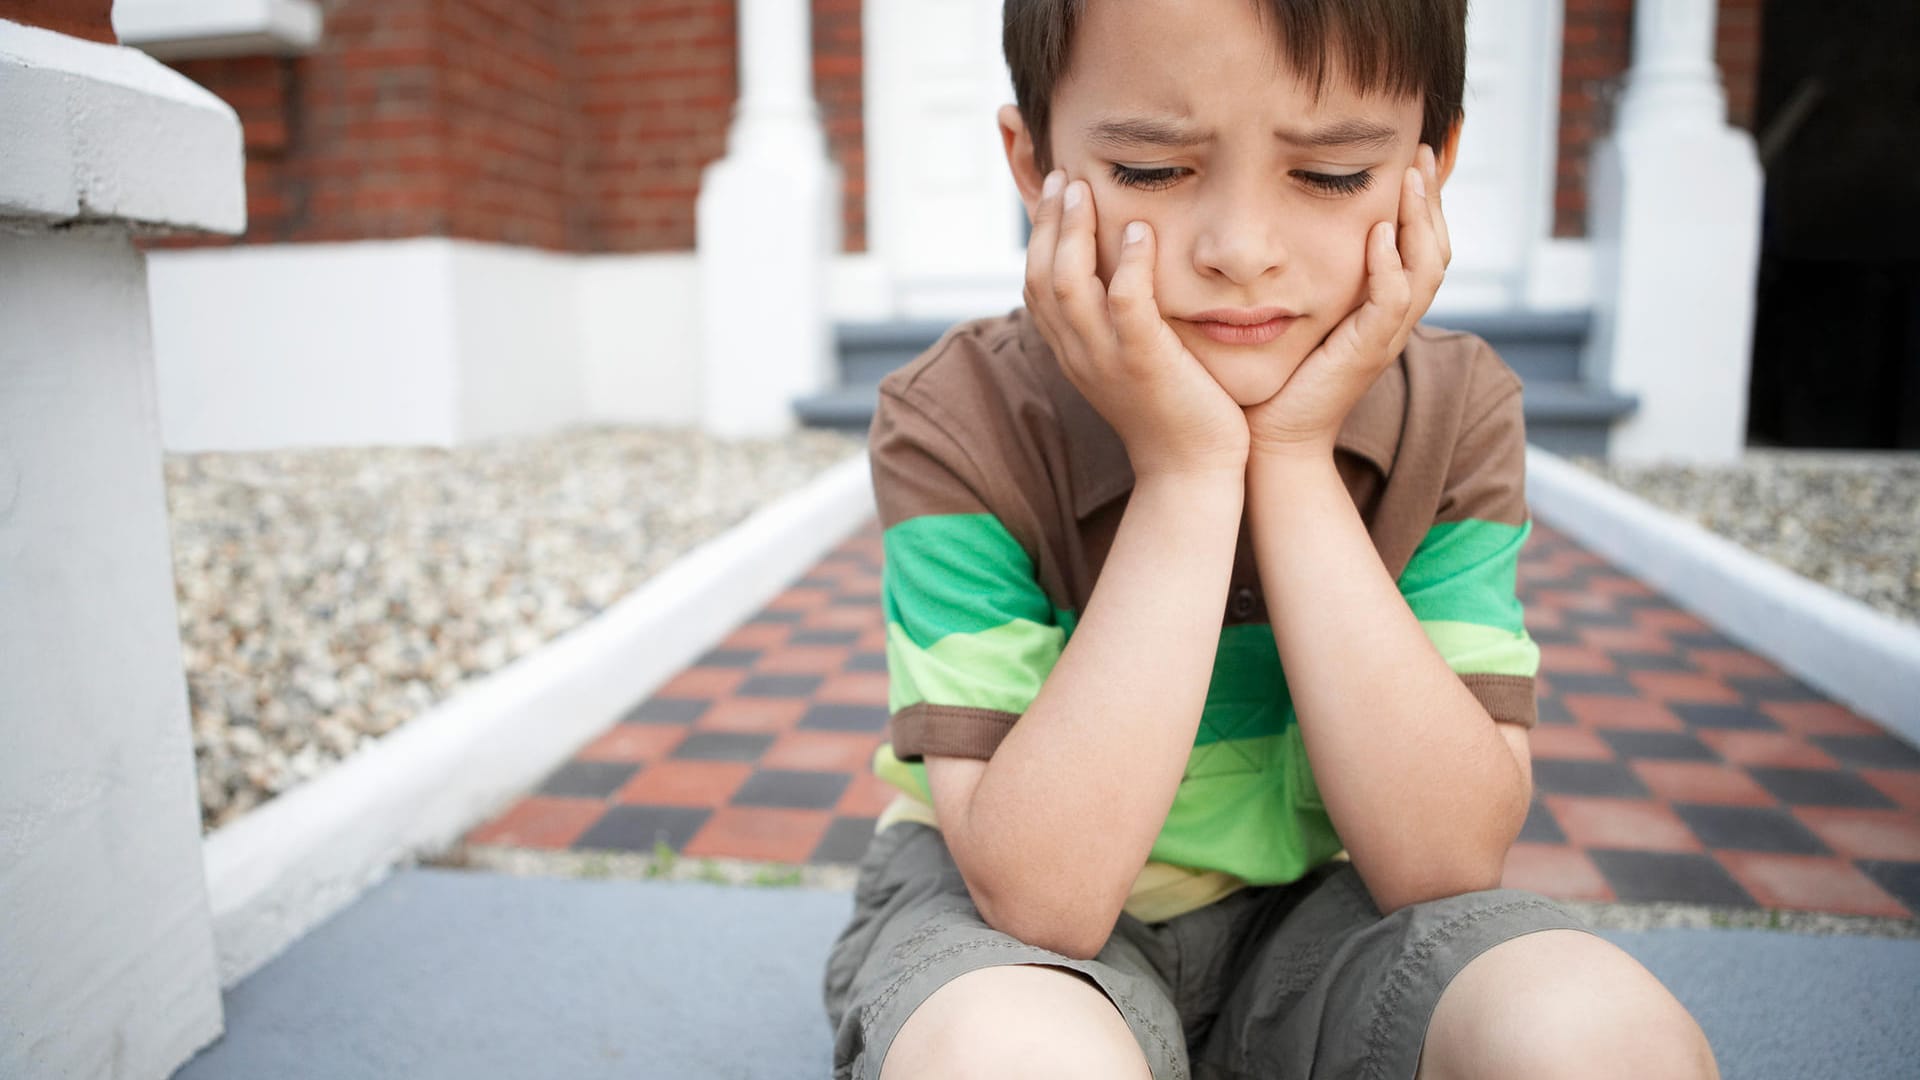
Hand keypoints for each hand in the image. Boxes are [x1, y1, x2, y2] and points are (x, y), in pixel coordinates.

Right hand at [1025, 171, 1248, 480]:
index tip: (1054, 190)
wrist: (1190, 471)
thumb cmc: (1172, 411)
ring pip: (1069, 283)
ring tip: (1085, 189)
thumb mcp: (1130, 361)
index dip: (1038, 233)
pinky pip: (1125, 304)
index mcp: (1072, 350)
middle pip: (1041, 274)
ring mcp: (1106, 358)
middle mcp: (1078, 352)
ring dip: (1073, 231)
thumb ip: (1117, 321)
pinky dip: (1128, 264)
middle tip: (1063, 176)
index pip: (1035, 282)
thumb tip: (1118, 276)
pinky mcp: (1144, 362)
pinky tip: (1139, 231)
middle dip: (1047, 221)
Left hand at [1245, 144, 1451, 458]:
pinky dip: (1391, 267)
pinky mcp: (1366, 353)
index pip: (1420, 247)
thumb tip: (1289, 229)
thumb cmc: (1277, 380)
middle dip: (1432, 199)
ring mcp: (1385, 337)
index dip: (1423, 204)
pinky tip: (1380, 234)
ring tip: (1411, 178)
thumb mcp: (1300, 315)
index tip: (1411, 158)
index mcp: (1383, 309)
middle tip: (1422, 153)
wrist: (1271, 440)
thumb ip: (1309, 277)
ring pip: (1426, 270)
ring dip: (1421, 220)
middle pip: (1436, 250)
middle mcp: (1393, 321)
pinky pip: (1391, 303)